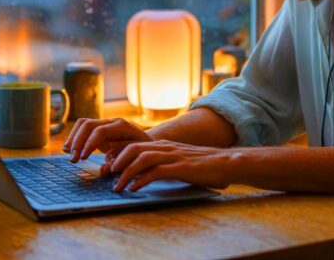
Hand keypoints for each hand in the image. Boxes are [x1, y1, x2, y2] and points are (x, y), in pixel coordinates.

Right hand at [62, 117, 151, 162]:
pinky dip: (74, 137)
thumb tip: (105, 168)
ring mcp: (105, 123)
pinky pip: (82, 128)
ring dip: (73, 138)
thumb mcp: (136, 158)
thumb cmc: (144, 153)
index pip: (100, 131)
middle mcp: (112, 121)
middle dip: (78, 142)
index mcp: (122, 127)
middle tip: (73, 159)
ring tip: (68, 154)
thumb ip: (122, 161)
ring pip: (83, 123)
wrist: (148, 144)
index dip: (89, 144)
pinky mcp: (99, 128)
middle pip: (88, 124)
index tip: (82, 158)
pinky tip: (69, 149)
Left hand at [107, 140, 237, 191]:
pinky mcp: (180, 167)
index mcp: (163, 145)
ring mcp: (172, 156)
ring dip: (126, 172)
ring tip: (117, 186)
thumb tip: (145, 176)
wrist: (227, 162)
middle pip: (133, 148)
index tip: (108, 167)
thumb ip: (163, 165)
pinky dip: (142, 180)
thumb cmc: (204, 165)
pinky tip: (134, 188)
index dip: (118, 154)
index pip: (134, 145)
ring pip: (141, 158)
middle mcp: (165, 147)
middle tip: (107, 174)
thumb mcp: (179, 161)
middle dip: (116, 161)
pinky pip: (156, 171)